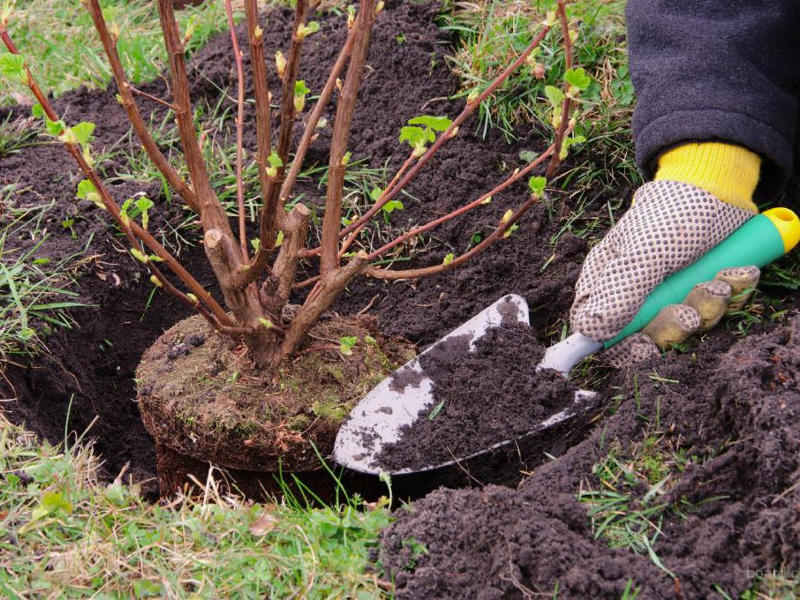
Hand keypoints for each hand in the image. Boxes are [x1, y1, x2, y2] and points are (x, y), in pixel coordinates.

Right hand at [570, 180, 757, 365]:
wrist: (721, 185)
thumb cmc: (671, 213)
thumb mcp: (644, 254)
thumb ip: (618, 294)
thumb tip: (590, 332)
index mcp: (607, 282)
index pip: (599, 331)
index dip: (620, 345)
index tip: (644, 345)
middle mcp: (636, 292)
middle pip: (646, 337)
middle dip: (675, 326)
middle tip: (689, 311)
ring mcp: (672, 292)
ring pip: (686, 326)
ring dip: (709, 307)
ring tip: (718, 281)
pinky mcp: (704, 289)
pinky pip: (718, 311)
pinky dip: (731, 295)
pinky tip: (735, 272)